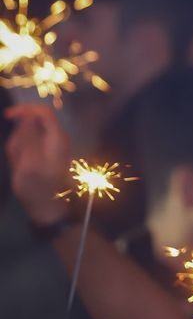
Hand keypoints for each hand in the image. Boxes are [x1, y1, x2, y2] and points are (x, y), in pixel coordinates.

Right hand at [6, 105, 71, 224]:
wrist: (48, 208)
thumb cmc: (38, 187)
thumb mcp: (29, 162)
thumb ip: (28, 137)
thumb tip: (28, 115)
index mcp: (57, 138)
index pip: (43, 111)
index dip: (25, 109)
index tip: (7, 116)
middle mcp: (57, 139)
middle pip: (32, 124)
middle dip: (18, 136)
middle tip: (15, 156)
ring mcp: (51, 147)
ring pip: (27, 136)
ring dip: (18, 147)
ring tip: (18, 164)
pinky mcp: (44, 155)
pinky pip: (27, 148)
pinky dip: (20, 154)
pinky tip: (20, 167)